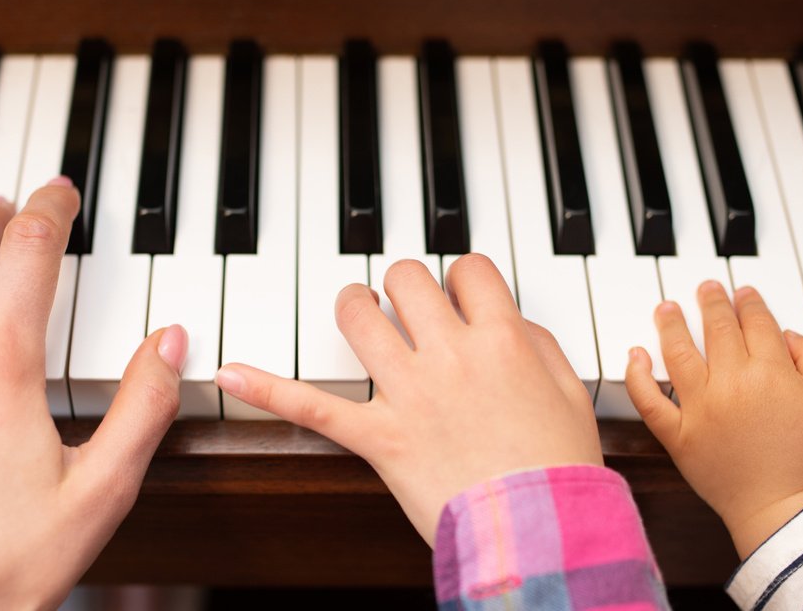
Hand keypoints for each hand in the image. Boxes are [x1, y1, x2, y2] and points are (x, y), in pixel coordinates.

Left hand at [214, 255, 602, 544]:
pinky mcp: (377, 438)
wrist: (539, 532)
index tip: (461, 291)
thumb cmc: (560, 470)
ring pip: (359, 318)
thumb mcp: (571, 394)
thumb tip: (508, 321)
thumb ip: (540, 345)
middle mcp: (450, 355)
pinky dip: (266, 388)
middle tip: (406, 300)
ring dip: (353, 305)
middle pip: (407, 280)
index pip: (468, 271)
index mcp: (502, 340)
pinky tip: (231, 372)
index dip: (462, 277)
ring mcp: (408, 394)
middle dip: (404, 283)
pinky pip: (312, 407)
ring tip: (356, 308)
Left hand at [625, 281, 802, 558]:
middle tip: (705, 289)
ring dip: (670, 324)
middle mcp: (731, 383)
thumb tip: (789, 335)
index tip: (742, 293)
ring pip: (678, 353)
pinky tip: (635, 355)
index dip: (748, 303)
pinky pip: (650, 400)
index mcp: (771, 371)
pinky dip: (638, 376)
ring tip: (667, 307)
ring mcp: (700, 408)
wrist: (782, 507)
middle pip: (716, 329)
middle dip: (711, 303)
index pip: (755, 322)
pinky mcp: (677, 434)